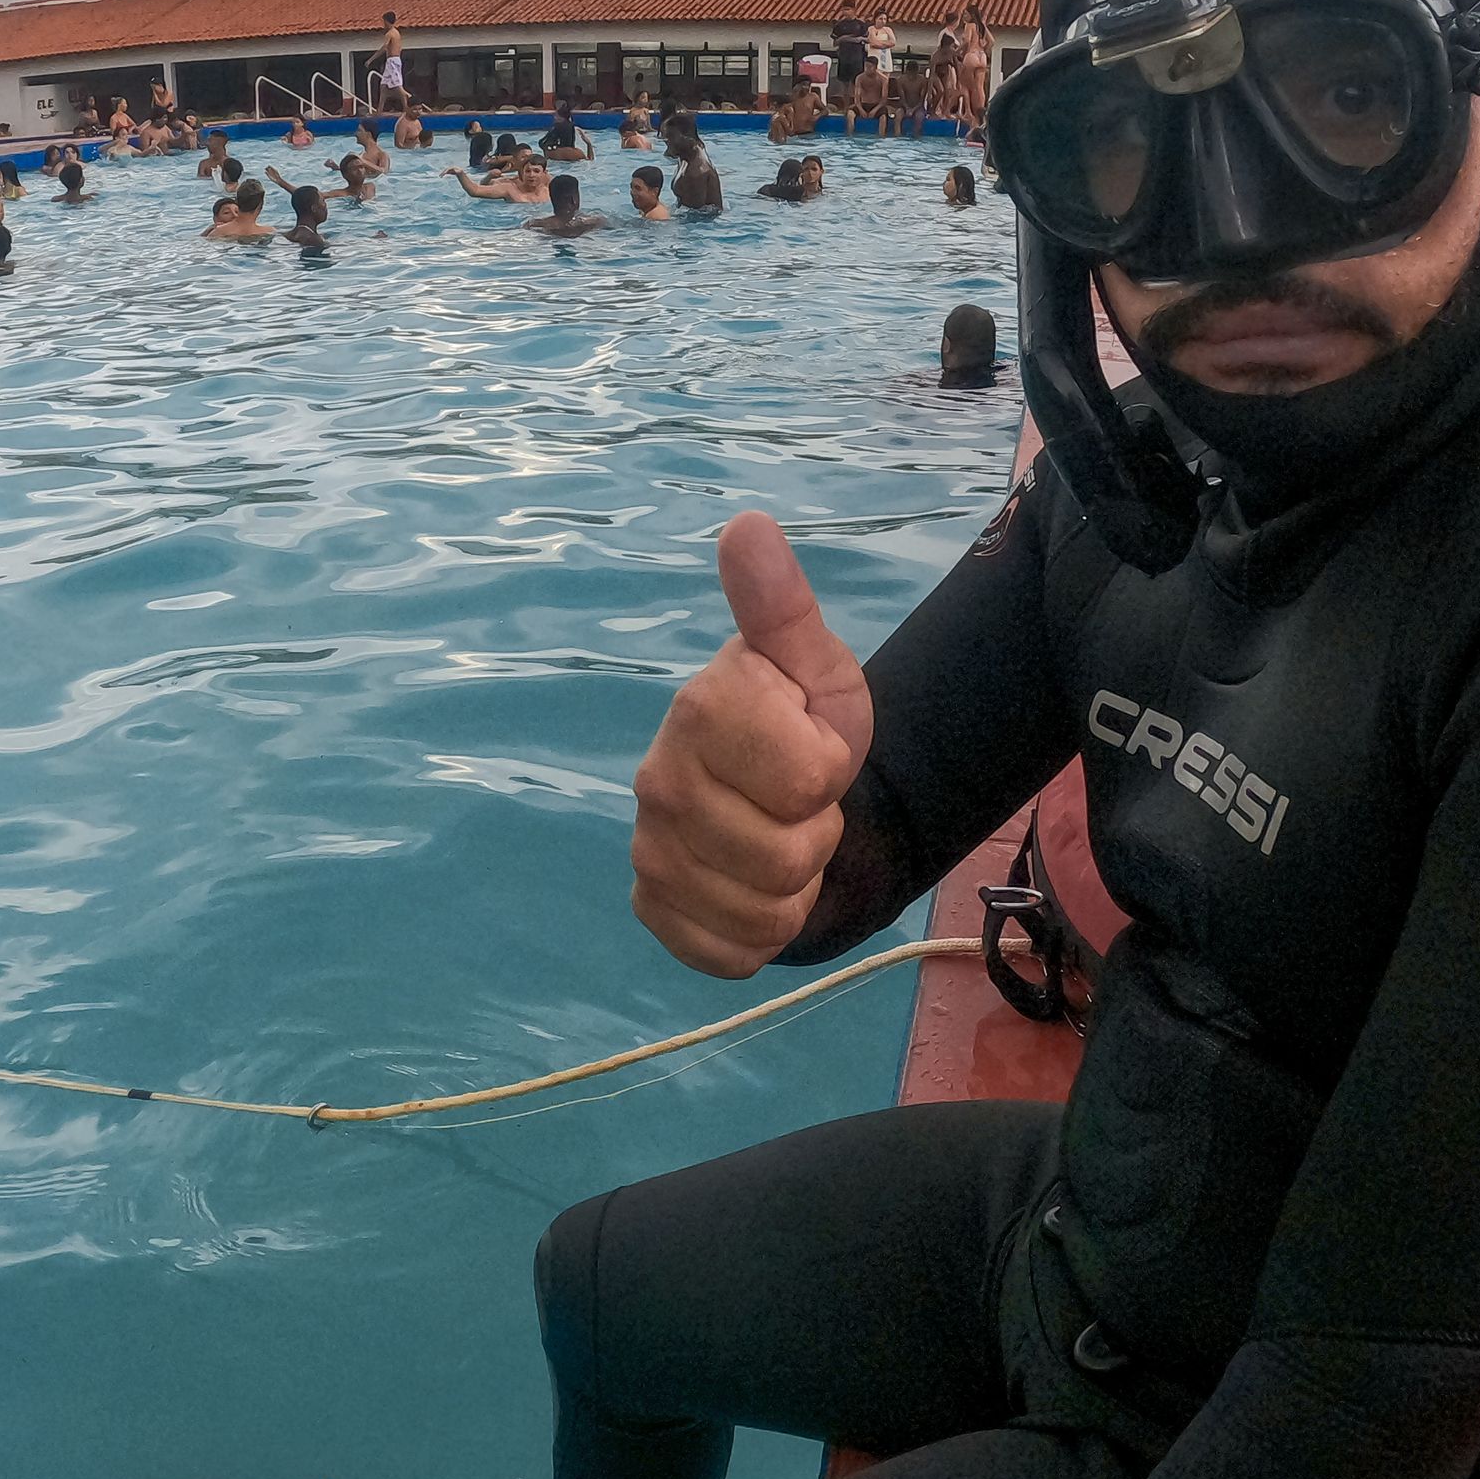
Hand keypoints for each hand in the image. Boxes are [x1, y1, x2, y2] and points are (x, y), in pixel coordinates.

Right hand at [630, 513, 871, 978]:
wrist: (776, 799)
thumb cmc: (799, 721)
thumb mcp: (816, 666)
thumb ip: (782, 607)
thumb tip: (749, 526)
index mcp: (700, 710)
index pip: (808, 779)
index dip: (830, 771)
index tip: (811, 747)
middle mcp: (657, 781)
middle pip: (787, 856)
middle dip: (814, 835)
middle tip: (797, 803)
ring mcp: (650, 851)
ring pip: (766, 911)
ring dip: (794, 885)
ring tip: (778, 839)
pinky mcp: (655, 910)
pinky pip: (732, 952)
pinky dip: (760, 931)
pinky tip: (751, 886)